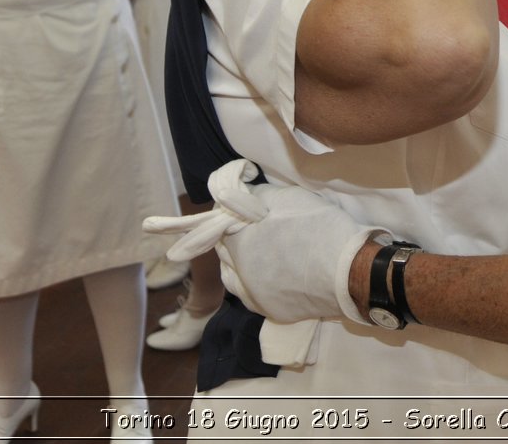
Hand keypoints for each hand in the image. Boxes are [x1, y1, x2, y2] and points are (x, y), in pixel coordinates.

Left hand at [143, 159, 387, 324]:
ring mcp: (249, 291)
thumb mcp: (288, 198)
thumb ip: (256, 198)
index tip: (157, 224)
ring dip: (241, 263)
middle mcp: (235, 265)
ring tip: (271, 255)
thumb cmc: (321, 227)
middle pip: (222, 250)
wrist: (350, 270)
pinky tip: (280, 275)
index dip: (189, 220)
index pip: (207, 223)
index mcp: (237, 235)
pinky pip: (251, 293)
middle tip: (245, 231)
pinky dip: (258, 283)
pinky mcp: (266, 309)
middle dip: (231, 240)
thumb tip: (240, 197)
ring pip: (233, 274)